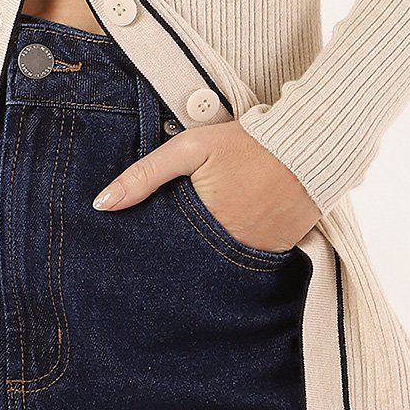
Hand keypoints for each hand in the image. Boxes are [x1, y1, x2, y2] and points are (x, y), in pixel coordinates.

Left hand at [93, 118, 319, 252]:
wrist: (307, 146)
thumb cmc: (244, 143)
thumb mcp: (189, 149)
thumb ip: (145, 174)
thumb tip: (102, 203)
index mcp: (204, 226)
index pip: (164, 252)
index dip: (151, 250)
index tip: (136, 253)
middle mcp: (230, 249)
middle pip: (191, 263)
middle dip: (176, 259)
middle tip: (167, 247)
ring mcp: (257, 255)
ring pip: (218, 265)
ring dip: (207, 256)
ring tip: (196, 243)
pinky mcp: (280, 253)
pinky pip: (248, 261)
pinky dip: (236, 252)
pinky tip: (231, 236)